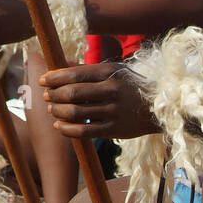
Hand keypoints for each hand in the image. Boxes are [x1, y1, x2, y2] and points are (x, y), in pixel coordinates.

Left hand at [40, 61, 156, 138]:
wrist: (159, 108)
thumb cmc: (132, 86)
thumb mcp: (117, 71)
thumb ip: (91, 71)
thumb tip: (60, 71)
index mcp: (110, 73)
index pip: (75, 74)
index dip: (55, 78)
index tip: (43, 81)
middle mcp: (112, 91)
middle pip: (72, 94)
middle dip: (54, 95)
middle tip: (46, 96)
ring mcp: (113, 111)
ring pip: (75, 113)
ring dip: (58, 112)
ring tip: (52, 110)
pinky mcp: (114, 129)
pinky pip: (83, 131)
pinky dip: (67, 129)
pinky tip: (59, 126)